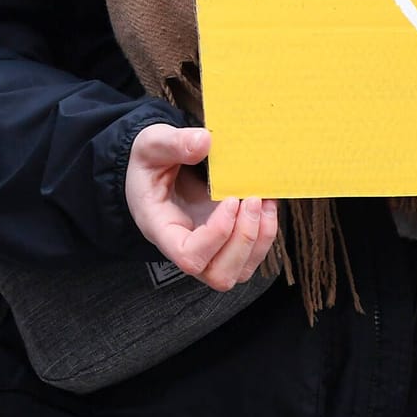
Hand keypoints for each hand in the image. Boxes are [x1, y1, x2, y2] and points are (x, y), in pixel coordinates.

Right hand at [125, 125, 279, 291]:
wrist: (157, 167)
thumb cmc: (150, 161)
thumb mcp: (151, 144)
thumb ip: (173, 143)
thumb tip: (204, 142)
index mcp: (161, 228)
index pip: (189, 256)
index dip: (216, 235)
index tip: (228, 201)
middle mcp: (185, 247)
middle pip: (218, 275)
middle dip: (244, 240)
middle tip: (251, 200)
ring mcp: (208, 249)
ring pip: (238, 271)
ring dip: (259, 239)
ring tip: (262, 202)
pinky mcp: (226, 242)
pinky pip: (250, 256)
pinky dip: (265, 234)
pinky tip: (265, 204)